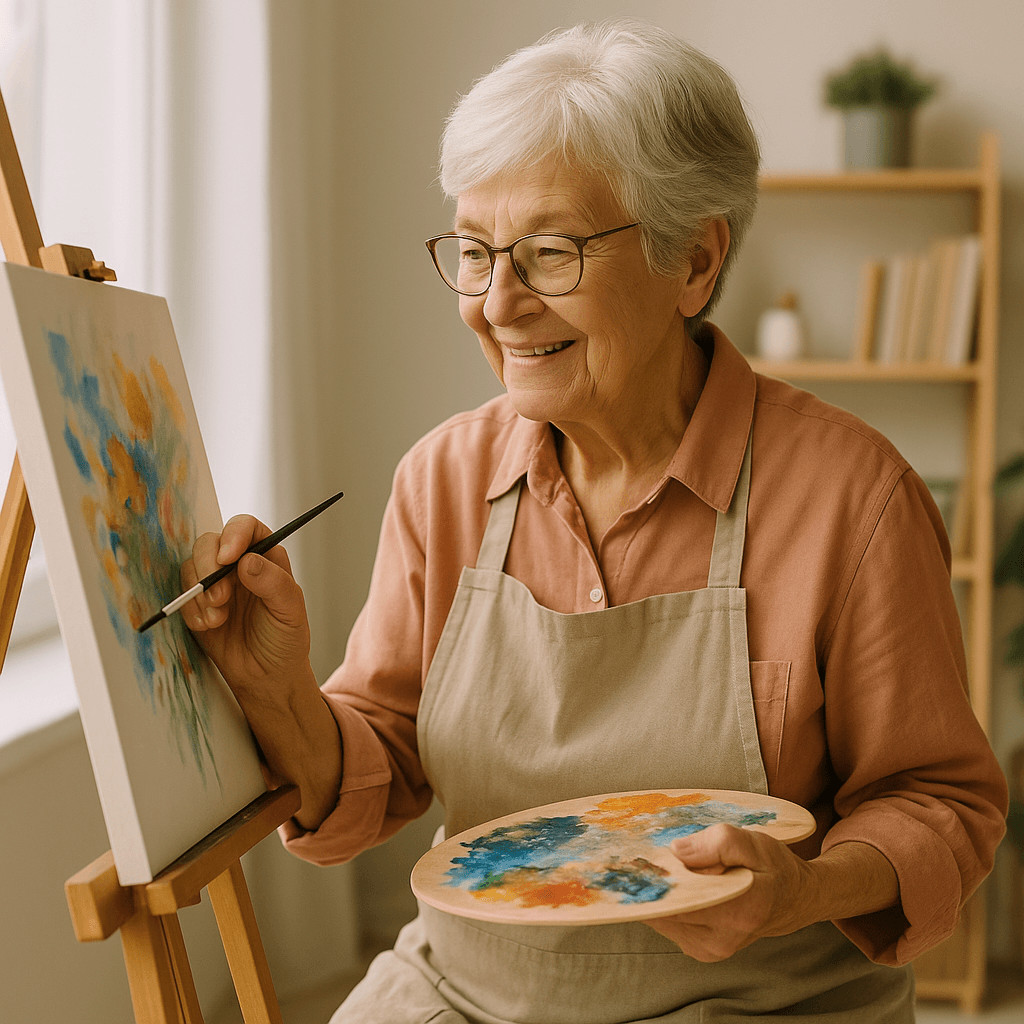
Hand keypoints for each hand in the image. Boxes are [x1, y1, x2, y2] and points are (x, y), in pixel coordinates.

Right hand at [181, 516, 342, 827]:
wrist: (266, 678)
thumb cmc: (285, 641)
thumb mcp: (290, 612)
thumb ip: (273, 584)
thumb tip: (246, 561)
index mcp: (267, 557)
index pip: (246, 527)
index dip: (234, 535)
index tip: (228, 558)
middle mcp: (239, 564)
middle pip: (210, 542)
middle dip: (209, 568)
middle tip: (220, 599)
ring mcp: (216, 582)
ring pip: (192, 566)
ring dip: (199, 592)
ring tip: (218, 620)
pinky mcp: (198, 603)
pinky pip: (183, 594)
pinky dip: (191, 611)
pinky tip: (210, 628)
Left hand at [646, 824, 813, 961]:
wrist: (796, 899)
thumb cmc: (776, 868)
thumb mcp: (753, 843)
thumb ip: (715, 844)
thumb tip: (676, 852)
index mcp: (736, 912)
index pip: (677, 902)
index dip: (651, 881)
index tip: (634, 861)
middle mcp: (719, 940)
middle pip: (663, 911)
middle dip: (649, 885)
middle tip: (637, 859)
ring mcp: (708, 949)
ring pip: (662, 919)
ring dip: (656, 894)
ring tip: (660, 868)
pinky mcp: (700, 949)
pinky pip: (669, 923)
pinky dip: (665, 903)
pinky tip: (673, 884)